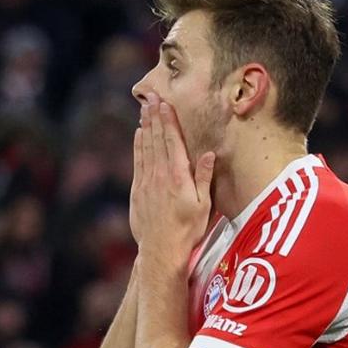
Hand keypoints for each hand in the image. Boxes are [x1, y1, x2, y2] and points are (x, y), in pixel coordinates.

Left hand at [130, 94, 214, 265]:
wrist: (161, 250)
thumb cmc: (188, 230)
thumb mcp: (204, 206)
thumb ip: (205, 178)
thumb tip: (210, 154)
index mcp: (179, 177)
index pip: (173, 142)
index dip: (168, 121)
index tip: (165, 104)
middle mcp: (161, 175)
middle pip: (156, 140)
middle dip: (154, 117)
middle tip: (151, 97)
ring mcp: (147, 182)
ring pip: (146, 148)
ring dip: (145, 127)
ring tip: (145, 109)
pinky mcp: (138, 190)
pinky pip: (138, 162)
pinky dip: (138, 146)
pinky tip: (139, 134)